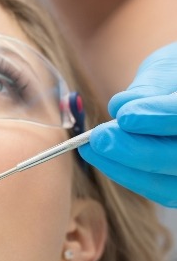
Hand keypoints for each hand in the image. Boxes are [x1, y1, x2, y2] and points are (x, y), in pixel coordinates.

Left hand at [78, 42, 176, 207]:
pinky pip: (158, 190)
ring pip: (167, 185)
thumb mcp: (167, 70)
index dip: (158, 118)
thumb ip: (149, 88)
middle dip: (134, 150)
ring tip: (91, 146)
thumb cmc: (175, 77)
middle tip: (99, 136)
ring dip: (123, 167)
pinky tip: (101, 157)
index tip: (125, 116)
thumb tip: (119, 107)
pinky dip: (127, 175)